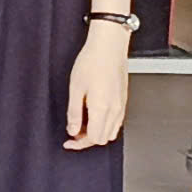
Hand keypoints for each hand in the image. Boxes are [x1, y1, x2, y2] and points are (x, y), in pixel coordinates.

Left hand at [65, 25, 131, 150]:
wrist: (109, 48)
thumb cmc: (91, 63)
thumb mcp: (75, 89)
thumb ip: (74, 113)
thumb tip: (73, 130)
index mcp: (102, 108)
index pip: (94, 139)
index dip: (80, 143)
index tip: (68, 141)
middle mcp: (115, 110)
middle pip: (103, 138)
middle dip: (87, 139)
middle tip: (72, 131)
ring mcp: (122, 106)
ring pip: (111, 131)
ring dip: (96, 132)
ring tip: (81, 123)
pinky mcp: (124, 100)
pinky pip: (116, 121)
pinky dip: (104, 124)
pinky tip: (92, 115)